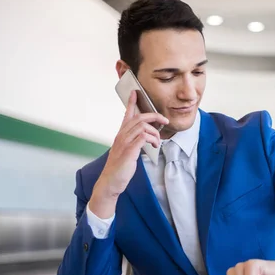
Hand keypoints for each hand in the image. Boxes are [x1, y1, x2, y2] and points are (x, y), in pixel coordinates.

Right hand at [89, 90, 168, 217]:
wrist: (110, 182)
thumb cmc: (119, 168)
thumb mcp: (126, 152)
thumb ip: (134, 143)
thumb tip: (145, 139)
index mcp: (121, 135)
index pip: (126, 115)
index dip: (131, 103)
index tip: (135, 92)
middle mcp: (121, 136)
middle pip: (139, 117)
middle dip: (154, 116)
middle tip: (164, 119)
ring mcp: (124, 143)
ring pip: (142, 126)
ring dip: (155, 132)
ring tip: (158, 141)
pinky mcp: (129, 151)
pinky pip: (143, 137)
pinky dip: (152, 139)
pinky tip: (155, 145)